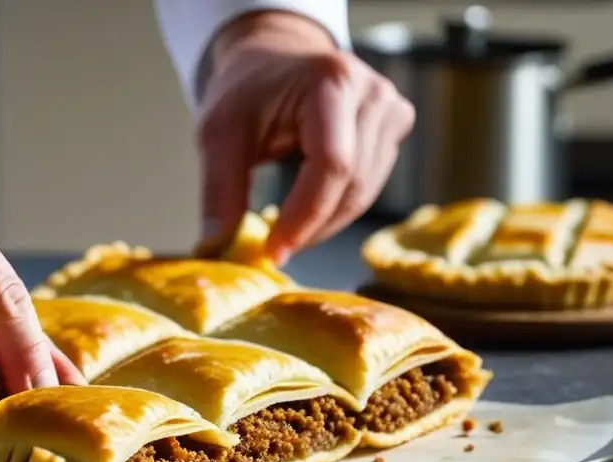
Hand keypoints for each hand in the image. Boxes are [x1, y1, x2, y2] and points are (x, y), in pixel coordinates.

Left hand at [197, 11, 415, 263]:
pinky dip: (336, 210)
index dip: (305, 216)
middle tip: (273, 249)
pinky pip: (370, 187)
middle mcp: (373, 93)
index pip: (332, 164)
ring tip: (285, 231)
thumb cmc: (247, 92)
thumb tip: (217, 245)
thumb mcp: (218, 132)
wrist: (274, 59)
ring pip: (364, 193)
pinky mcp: (395, 128)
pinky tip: (306, 213)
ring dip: (323, 224)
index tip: (274, 251)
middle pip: (353, 184)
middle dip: (311, 227)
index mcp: (332, 81)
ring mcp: (392, 110)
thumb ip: (219, 187)